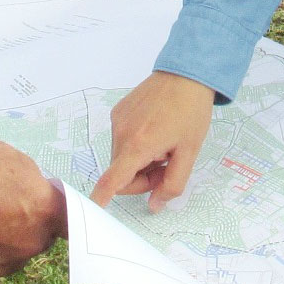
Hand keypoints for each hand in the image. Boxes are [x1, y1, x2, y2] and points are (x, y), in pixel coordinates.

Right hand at [0, 139, 66, 278]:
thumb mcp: (10, 157)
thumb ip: (28, 178)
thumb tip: (29, 189)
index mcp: (46, 212)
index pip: (68, 217)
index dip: (55, 209)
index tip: (44, 202)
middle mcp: (31, 244)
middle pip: (38, 233)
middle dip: (25, 221)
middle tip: (0, 203)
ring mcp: (4, 264)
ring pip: (12, 249)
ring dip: (1, 237)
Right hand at [90, 71, 214, 211]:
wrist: (187, 73)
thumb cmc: (191, 112)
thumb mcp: (189, 152)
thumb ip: (173, 184)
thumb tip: (155, 206)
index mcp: (138, 145)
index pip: (113, 179)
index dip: (101, 197)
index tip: (92, 209)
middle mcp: (121, 133)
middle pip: (122, 174)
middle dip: (142, 178)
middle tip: (166, 165)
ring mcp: (117, 120)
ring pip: (122, 158)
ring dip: (140, 161)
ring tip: (164, 145)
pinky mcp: (118, 111)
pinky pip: (122, 140)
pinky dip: (136, 145)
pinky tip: (156, 130)